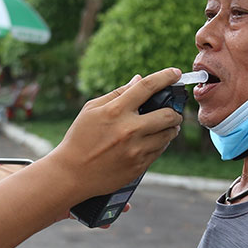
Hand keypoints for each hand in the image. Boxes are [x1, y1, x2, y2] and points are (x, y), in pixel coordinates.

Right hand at [51, 69, 183, 197]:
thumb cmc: (80, 138)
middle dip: (175, 111)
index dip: (166, 76)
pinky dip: (161, 142)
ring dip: (171, 128)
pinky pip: (160, 150)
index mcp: (115, 111)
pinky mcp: (139, 166)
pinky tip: (153, 140)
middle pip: (168, 114)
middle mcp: (129, 130)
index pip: (147, 86)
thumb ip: (117, 93)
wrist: (72, 174)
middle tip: (173, 110)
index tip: (176, 73)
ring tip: (165, 126)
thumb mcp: (91, 109)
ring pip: (168, 134)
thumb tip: (138, 79)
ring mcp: (135, 150)